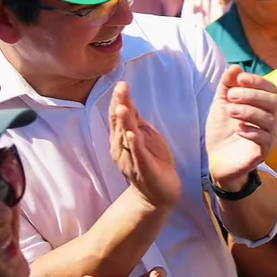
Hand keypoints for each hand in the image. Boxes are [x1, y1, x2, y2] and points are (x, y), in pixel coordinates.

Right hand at [110, 82, 181, 208]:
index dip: (119, 100)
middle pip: (118, 124)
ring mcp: (131, 158)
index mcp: (121, 138)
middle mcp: (121, 148)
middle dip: (119, 106)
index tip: (121, 84)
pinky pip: (137, 155)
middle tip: (120, 89)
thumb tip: (127, 99)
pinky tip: (133, 134)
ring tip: (122, 107)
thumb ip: (135, 119)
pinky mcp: (143, 168)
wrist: (158, 192)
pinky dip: (134, 144)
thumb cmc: (151, 161)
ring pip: (125, 137)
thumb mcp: (144, 135)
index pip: (118, 116)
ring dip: (124, 122)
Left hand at [206, 66, 276, 191]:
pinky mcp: (264, 152)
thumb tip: (235, 67)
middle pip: (273, 101)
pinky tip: (239, 129)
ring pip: (270, 119)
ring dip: (249, 112)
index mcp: (262, 106)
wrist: (217, 159)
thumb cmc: (222, 130)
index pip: (270, 89)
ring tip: (230, 111)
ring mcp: (269, 136)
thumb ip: (227, 85)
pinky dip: (253, 132)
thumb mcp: (221, 104)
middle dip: (252, 95)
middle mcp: (270, 119)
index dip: (257, 81)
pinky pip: (266, 139)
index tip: (239, 78)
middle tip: (231, 96)